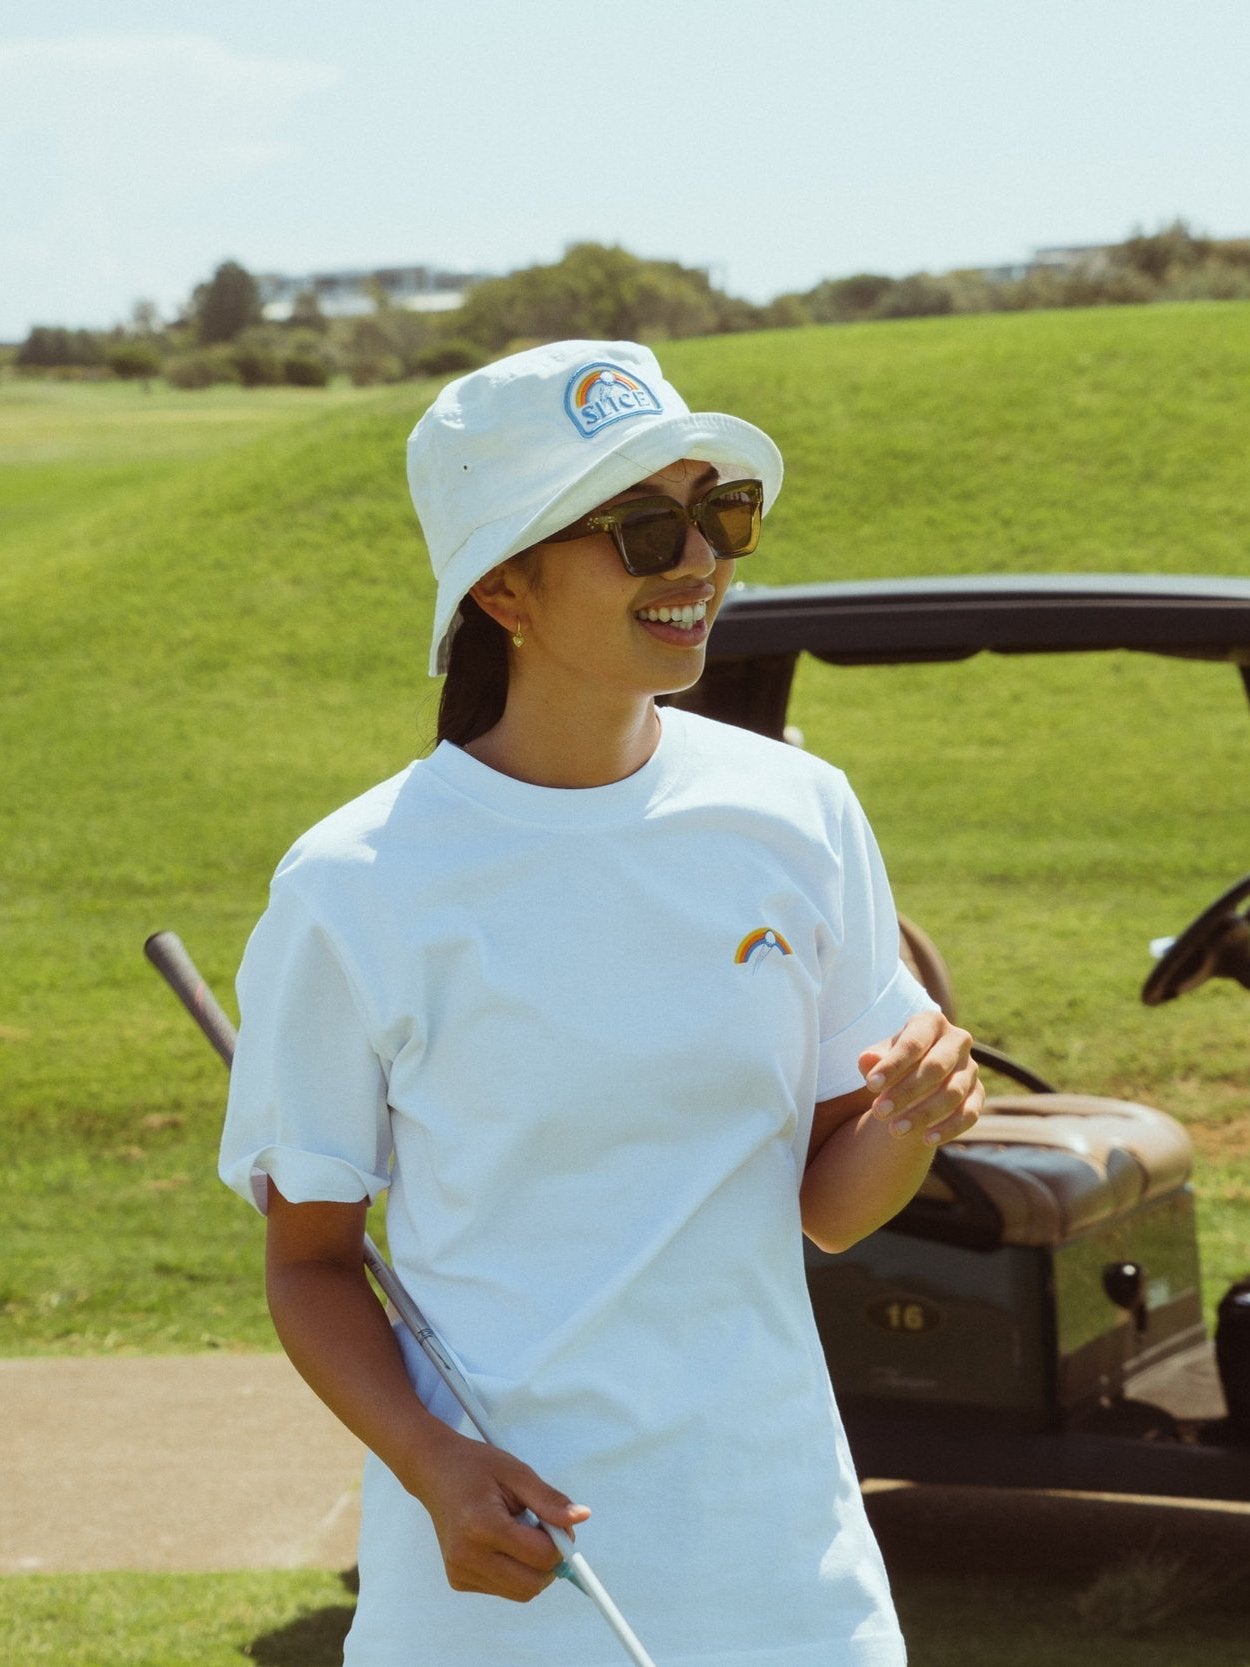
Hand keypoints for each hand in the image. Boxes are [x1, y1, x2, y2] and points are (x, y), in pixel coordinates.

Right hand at [411, 1424, 590, 1602]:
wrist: (434, 1472)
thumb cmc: (475, 1466)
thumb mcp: (516, 1472)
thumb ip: (549, 1500)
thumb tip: (582, 1518)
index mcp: (481, 1525)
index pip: (539, 1555)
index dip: (560, 1542)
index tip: (558, 1523)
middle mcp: (466, 1556)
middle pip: (532, 1584)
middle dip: (549, 1562)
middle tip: (543, 1531)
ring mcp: (460, 1571)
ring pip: (520, 1591)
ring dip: (532, 1568)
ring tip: (519, 1532)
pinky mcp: (458, 1581)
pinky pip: (503, 1588)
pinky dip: (514, 1571)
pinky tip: (502, 1543)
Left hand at [859, 1010, 982, 1148]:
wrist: (916, 1078)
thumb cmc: (895, 1062)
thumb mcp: (880, 1057)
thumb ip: (873, 1059)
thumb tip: (866, 1060)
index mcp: (931, 1022)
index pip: (913, 1043)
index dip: (892, 1065)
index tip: (870, 1086)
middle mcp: (957, 1040)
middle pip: (936, 1066)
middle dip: (907, 1091)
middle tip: (879, 1112)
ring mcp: (971, 1067)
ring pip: (953, 1092)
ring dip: (924, 1113)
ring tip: (895, 1130)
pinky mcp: (979, 1093)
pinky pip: (969, 1113)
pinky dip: (949, 1128)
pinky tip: (926, 1139)